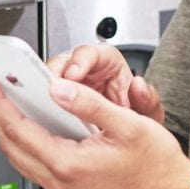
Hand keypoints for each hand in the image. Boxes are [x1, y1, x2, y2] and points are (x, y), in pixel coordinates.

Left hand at [0, 73, 189, 188]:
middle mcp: (60, 181)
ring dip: (8, 130)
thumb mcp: (128, 124)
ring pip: (20, 158)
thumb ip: (89, 104)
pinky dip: (24, 143)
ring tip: (6, 104)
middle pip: (10, 146)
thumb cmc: (157, 167)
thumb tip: (58, 88)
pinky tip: (32, 126)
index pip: (19, 129)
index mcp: (69, 165)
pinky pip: (35, 165)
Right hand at [46, 43, 164, 123]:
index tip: (74, 75)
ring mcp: (67, 84)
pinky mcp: (57, 100)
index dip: (79, 62)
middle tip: (52, 92)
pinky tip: (43, 118)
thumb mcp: (147, 112)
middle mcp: (83, 69)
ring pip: (48, 81)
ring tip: (45, 107)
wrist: (130, 136)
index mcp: (106, 61)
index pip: (88, 53)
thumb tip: (140, 87)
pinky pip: (44, 100)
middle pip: (60, 63)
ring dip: (44, 93)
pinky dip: (42, 108)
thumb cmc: (135, 114)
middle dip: (54, 76)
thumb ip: (148, 101)